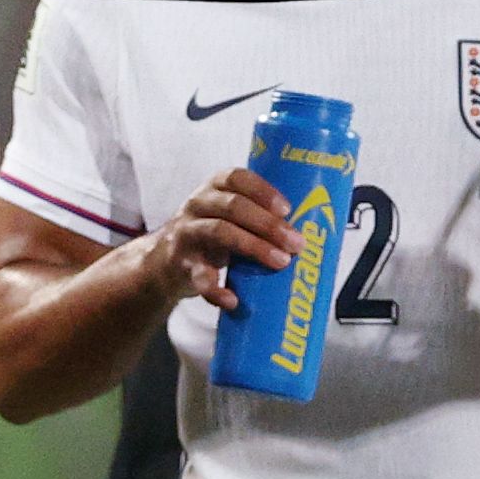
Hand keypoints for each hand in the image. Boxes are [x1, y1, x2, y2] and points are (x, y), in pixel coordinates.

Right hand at [137, 170, 299, 310]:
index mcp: (214, 188)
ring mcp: (187, 233)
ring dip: (254, 247)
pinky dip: (216, 290)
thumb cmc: (211, 235)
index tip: (287, 208)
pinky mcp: (181, 263)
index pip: (237, 177)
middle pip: (233, 206)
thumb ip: (258, 217)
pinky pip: (199, 276)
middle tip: (296, 243)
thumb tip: (315, 230)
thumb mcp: (229, 217)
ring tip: (280, 262)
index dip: (263, 190)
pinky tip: (233, 300)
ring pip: (219, 232)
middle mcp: (198, 204)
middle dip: (268, 224)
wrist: (164, 262)